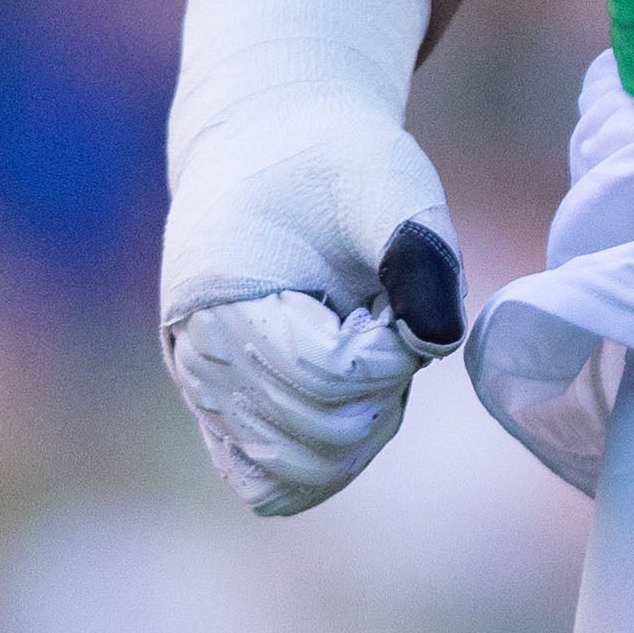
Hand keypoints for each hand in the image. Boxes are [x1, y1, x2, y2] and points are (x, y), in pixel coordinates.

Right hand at [155, 0, 461, 516]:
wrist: (270, 150)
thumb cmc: (332, 162)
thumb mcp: (388, 179)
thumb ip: (420, 251)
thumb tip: (436, 341)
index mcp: (220, 296)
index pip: (325, 377)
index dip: (388, 353)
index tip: (393, 303)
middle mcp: (198, 357)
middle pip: (315, 436)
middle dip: (379, 391)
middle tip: (382, 321)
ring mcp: (203, 393)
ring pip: (296, 473)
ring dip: (359, 426)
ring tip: (364, 348)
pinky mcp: (221, 414)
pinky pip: (270, 482)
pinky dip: (326, 457)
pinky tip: (350, 391)